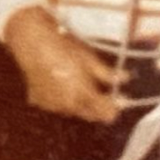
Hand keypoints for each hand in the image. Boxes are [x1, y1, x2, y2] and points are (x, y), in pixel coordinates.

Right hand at [3, 7, 121, 123]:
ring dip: (80, 103)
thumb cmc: (63, 49)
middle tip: (103, 93)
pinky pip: (57, 106)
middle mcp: (68, 106)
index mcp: (83, 96)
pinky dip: (62, 99)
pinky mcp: (39, 102)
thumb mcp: (90, 59)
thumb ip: (108, 74)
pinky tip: (61, 84)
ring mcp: (52, 106)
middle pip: (91, 115)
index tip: (119, 101)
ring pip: (73, 111)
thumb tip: (126, 79)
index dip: (114, 109)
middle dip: (99, 107)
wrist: (32, 44)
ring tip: (79, 84)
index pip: (106, 114)